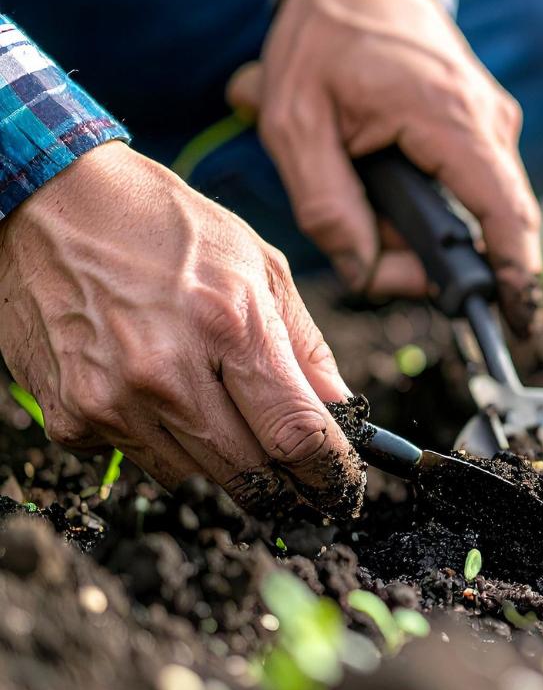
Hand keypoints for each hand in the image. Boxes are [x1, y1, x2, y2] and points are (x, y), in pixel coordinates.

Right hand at [0, 142, 364, 517]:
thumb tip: (342, 410)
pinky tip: (154, 395)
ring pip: (192, 478)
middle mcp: (167, 374)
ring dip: (218, 462)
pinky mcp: (70, 416)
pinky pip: (135, 461)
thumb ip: (305, 346)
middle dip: (282, 485)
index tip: (340, 486)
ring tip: (216, 411)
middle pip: (249, 474)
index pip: (297, 435)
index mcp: (229, 328)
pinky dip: (157, 443)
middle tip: (298, 481)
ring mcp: (112, 401)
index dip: (329, 472)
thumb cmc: (165, 226)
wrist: (52, 203)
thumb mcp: (260, 265)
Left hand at [228, 0, 542, 336]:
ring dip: (422, 228)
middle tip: (374, 264)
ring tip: (360, 198)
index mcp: (450, 118)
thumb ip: (327, 208)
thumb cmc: (323, 42)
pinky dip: (431, 205)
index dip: (515, 276)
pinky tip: (382, 184)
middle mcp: (490, 122)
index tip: (520, 324)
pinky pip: (471, 188)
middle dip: (434, 262)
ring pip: (477, 209)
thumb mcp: (295, 125)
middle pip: (488, 224)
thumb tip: (366, 274)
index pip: (505, 215)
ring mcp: (494, 123)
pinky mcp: (485, 128)